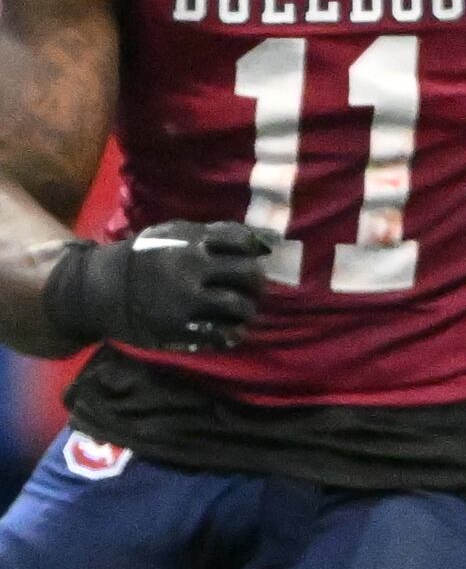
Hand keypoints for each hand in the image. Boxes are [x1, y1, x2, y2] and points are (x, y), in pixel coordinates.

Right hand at [42, 222, 276, 353]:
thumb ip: (215, 234)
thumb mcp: (173, 234)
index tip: (252, 258)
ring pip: (239, 306)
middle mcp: (191, 271)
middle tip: (252, 287)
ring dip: (247, 309)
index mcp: (191, 244)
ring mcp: (185, 302)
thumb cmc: (144, 257)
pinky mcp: (178, 328)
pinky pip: (221, 334)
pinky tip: (230, 330)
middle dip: (256, 282)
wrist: (100, 288)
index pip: (243, 243)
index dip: (254, 252)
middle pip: (248, 275)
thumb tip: (263, 242)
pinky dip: (233, 333)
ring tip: (242, 310)